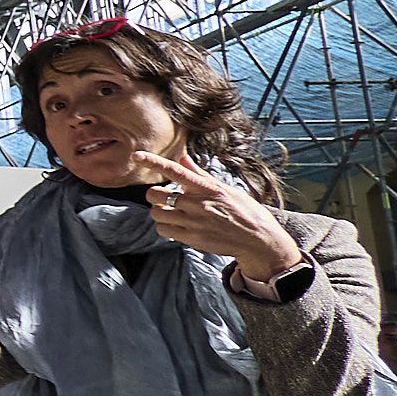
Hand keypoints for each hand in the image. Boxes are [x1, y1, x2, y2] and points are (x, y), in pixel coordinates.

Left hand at [130, 154, 299, 282]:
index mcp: (207, 188)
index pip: (176, 171)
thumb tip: (183, 158)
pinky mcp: (192, 238)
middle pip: (155, 195)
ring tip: (174, 214)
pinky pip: (163, 230)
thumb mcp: (227, 189)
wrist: (259, 240)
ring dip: (160, 213)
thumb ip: (200, 175)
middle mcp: (198, 203)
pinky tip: (178, 226)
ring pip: (156, 213)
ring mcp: (194, 222)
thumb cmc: (245, 212)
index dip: (154, 162)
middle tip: (165, 199)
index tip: (137, 155)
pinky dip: (165, 227)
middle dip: (155, 196)